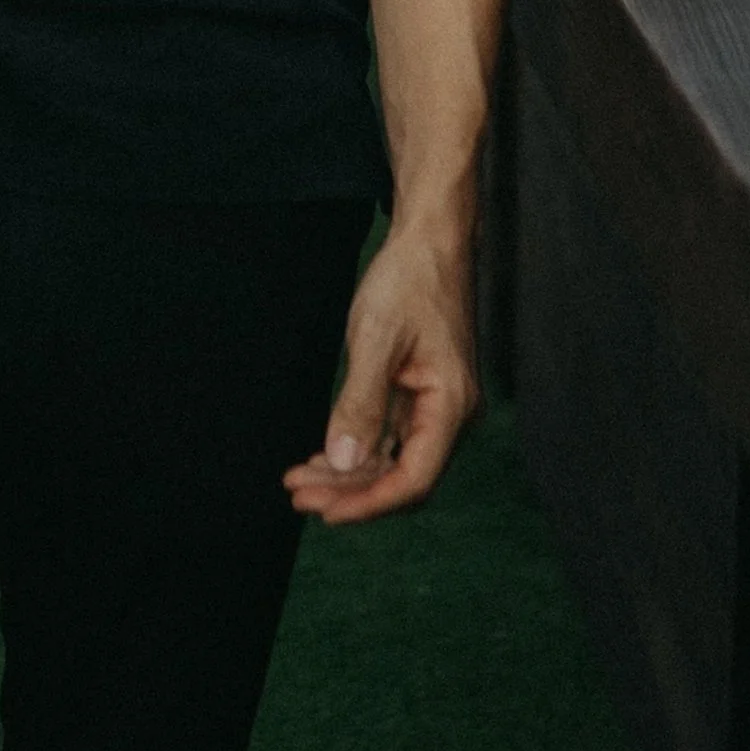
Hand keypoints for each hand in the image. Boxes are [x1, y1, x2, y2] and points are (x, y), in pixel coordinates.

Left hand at [284, 224, 479, 527]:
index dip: (369, 503)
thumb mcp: (376, 338)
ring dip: (348, 472)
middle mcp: (452, 414)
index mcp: (452, 405)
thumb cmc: (409, 280)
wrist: (430, 238)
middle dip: (349, 490)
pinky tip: (323, 455)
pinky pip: (391, 436)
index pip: (413, 478)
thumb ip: (361, 403)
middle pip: (401, 475)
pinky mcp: (422, 393)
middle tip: (297, 495)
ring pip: (393, 459)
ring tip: (299, 478)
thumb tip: (342, 462)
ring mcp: (438, 405)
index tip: (325, 512)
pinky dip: (358, 447)